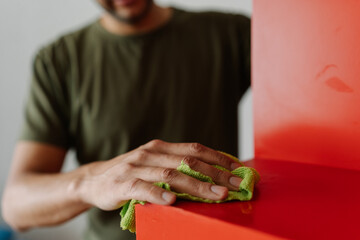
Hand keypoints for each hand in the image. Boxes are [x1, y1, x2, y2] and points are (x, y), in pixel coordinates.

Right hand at [79, 140, 243, 210]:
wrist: (95, 179)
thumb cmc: (132, 173)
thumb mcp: (154, 165)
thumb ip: (176, 167)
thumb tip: (209, 175)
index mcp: (161, 147)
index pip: (195, 149)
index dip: (217, 158)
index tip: (237, 168)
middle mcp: (151, 153)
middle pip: (188, 161)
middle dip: (215, 174)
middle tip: (235, 185)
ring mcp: (136, 167)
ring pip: (171, 174)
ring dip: (197, 185)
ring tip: (216, 195)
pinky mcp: (122, 183)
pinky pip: (143, 187)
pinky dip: (158, 194)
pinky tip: (172, 201)